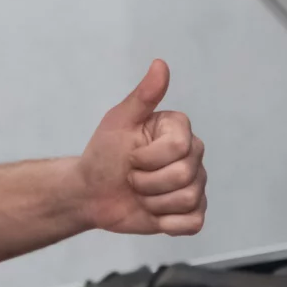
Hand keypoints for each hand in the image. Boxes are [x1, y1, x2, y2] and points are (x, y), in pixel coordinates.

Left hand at [77, 60, 206, 235]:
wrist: (91, 192)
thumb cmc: (103, 154)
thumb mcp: (118, 121)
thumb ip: (143, 96)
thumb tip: (160, 64)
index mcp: (179, 130)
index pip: (179, 148)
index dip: (148, 158)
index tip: (131, 155)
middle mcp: (193, 155)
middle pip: (184, 176)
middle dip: (146, 182)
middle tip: (132, 177)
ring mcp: (195, 185)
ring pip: (187, 199)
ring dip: (153, 202)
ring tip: (140, 193)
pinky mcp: (190, 213)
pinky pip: (192, 223)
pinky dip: (167, 222)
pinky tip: (152, 212)